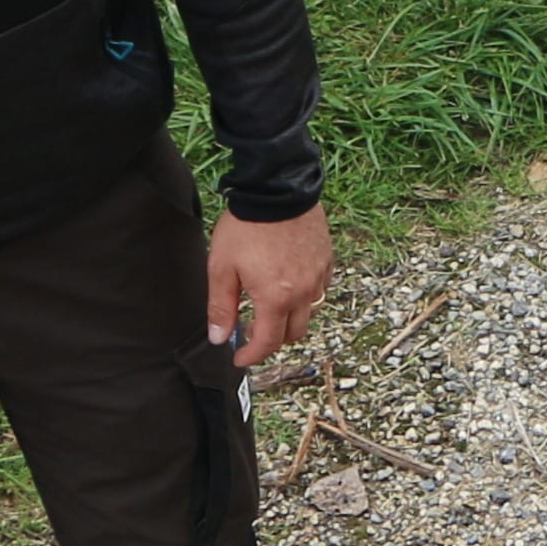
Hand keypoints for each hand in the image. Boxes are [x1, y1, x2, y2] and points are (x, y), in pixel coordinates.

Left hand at [206, 207, 333, 367]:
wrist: (277, 187)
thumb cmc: (246, 226)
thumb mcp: (222, 268)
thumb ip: (221, 307)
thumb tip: (220, 338)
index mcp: (276, 298)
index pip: (267, 343)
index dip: (251, 356)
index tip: (239, 358)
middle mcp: (303, 293)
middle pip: (293, 334)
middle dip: (272, 340)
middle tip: (251, 331)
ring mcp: (318, 276)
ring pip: (309, 313)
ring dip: (290, 319)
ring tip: (270, 306)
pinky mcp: (326, 259)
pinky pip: (320, 288)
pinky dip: (306, 295)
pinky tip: (289, 283)